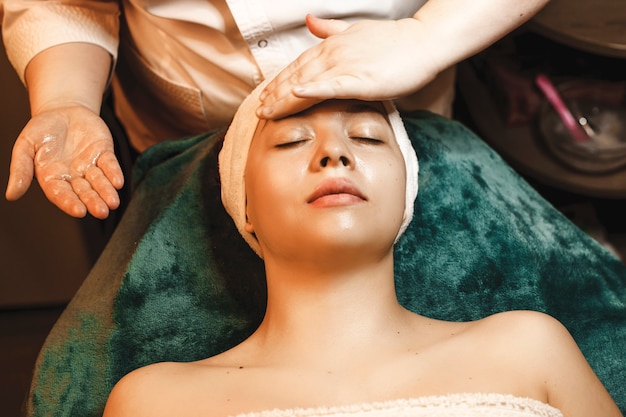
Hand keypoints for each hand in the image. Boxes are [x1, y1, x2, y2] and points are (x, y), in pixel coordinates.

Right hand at [5, 105, 123, 218]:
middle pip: (84, 192)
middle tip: (102, 212)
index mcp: (52, 178)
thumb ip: (20, 169)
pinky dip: (114, 173)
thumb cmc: (41, 129)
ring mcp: (90, 165)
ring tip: (113, 203)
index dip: (70, 203)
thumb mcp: (25, 146)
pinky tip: (119, 182)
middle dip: (93, 201)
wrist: (62, 109)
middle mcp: (73, 176)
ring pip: (99, 182)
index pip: (61, 194)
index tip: (80, 211)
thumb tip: (11, 195)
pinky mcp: (104, 153)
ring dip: (107, 191)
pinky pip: (110, 164)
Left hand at [257, 15, 441, 118]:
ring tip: (267, 111)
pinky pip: (332, 85)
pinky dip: (313, 89)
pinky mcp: (360, 78)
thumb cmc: (393, 40)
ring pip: (307, 83)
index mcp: (331, 45)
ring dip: (284, 98)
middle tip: (259, 111)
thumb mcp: (356, 31)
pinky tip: (297, 94)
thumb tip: (310, 20)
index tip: (265, 96)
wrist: (422, 41)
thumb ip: (330, 30)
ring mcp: (345, 65)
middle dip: (275, 95)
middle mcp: (333, 54)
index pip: (298, 66)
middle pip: (296, 76)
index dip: (279, 82)